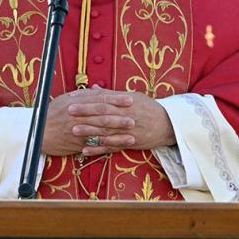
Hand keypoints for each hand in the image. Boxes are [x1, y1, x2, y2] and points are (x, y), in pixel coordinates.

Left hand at [43, 88, 175, 156]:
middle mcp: (126, 116)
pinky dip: (99, 149)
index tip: (73, 97)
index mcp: (126, 103)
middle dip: (85, 113)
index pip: (104, 99)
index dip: (88, 99)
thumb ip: (111, 94)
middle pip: (103, 113)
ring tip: (73, 130)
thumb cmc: (150, 108)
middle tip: (68, 112)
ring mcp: (128, 130)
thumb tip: (93, 87)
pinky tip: (86, 151)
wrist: (169, 125)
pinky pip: (112, 147)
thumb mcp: (133, 96)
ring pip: (106, 131)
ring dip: (89, 131)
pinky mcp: (130, 143)